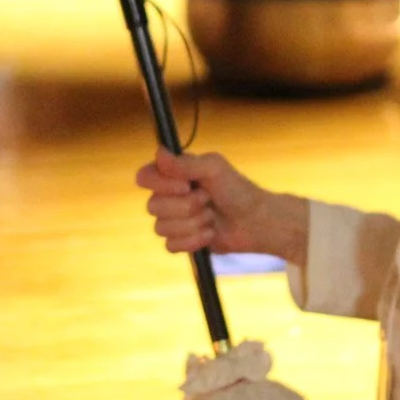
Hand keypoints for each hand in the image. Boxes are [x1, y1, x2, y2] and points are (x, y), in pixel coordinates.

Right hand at [135, 149, 306, 261]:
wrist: (255, 221)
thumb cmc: (237, 190)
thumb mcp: (214, 169)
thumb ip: (185, 164)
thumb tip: (159, 153)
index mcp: (173, 173)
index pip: (144, 177)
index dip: (161, 184)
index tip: (186, 186)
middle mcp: (169, 195)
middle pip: (152, 206)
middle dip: (186, 207)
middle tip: (208, 200)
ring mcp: (174, 218)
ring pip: (161, 228)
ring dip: (192, 224)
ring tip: (211, 217)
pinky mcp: (181, 240)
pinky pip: (171, 246)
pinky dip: (194, 241)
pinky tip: (210, 234)